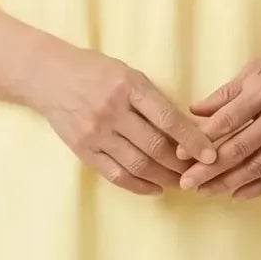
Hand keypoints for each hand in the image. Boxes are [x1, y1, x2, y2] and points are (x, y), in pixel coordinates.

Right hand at [37, 45, 219, 194]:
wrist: (48, 76)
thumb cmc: (95, 71)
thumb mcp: (129, 74)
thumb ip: (153, 100)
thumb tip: (189, 129)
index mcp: (129, 86)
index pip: (169, 119)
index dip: (193, 141)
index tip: (212, 155)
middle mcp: (112, 110)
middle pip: (155, 147)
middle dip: (182, 164)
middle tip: (199, 172)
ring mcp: (95, 133)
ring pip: (138, 165)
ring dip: (165, 178)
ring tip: (181, 182)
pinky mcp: (83, 150)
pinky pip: (116, 175)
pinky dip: (139, 185)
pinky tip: (155, 187)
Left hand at [176, 39, 260, 199]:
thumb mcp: (258, 68)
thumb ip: (226, 92)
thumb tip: (194, 110)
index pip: (225, 122)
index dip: (201, 140)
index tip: (180, 154)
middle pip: (237, 149)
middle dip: (208, 169)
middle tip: (186, 183)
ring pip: (256, 166)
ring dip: (228, 182)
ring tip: (206, 191)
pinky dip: (258, 187)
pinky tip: (238, 195)